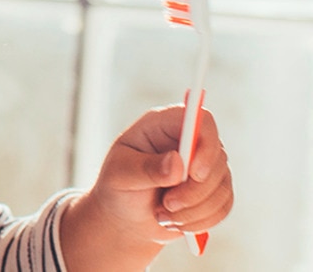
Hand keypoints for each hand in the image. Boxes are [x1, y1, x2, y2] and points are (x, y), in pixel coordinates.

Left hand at [61, 104, 233, 269]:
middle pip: (217, 158)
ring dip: (193, 209)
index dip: (205, 145)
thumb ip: (146, 168)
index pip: (200, 120)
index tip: (194, 173)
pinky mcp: (215, 189)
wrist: (126, 217)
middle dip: (194, 190)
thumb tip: (176, 162)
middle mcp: (190, 140)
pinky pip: (224, 206)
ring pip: (221, 187)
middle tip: (167, 204)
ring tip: (163, 214)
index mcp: (163, 125)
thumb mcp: (120, 175)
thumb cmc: (118, 188)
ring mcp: (206, 165)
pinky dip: (200, 220)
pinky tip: (176, 221)